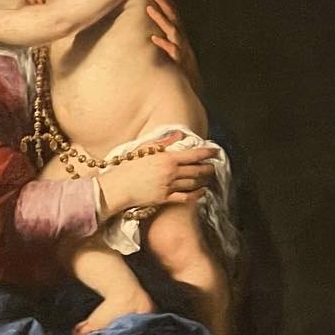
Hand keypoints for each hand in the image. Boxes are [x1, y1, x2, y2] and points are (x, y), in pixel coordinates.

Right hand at [97, 136, 217, 215]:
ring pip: (193, 183)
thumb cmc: (129, 167)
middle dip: (208, 168)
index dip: (208, 153)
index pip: (193, 154)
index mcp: (167, 158)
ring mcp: (168, 186)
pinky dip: (196, 195)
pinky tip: (202, 192)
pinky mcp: (165, 198)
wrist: (118, 186)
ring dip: (204, 180)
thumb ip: (164, 143)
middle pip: (196, 170)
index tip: (216, 152)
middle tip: (214, 166)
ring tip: (209, 178)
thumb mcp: (145, 149)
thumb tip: (179, 136)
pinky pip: (186, 197)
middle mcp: (170, 172)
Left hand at [146, 0, 202, 93]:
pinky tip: (154, 38)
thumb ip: (167, 40)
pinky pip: (173, 51)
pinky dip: (164, 44)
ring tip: (149, 8)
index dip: (167, 0)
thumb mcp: (176, 52)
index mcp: (181, 36)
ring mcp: (182, 50)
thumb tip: (153, 31)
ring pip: (173, 31)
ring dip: (161, 19)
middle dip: (164, 2)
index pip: (174, 14)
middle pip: (174, 17)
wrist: (194, 90)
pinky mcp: (180, 62)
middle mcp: (183, 40)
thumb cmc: (182, 70)